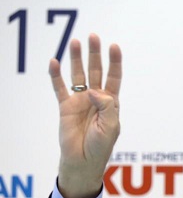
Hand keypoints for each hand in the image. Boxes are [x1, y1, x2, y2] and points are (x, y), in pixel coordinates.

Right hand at [49, 34, 121, 197]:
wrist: (83, 161)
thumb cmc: (101, 146)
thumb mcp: (111, 126)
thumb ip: (106, 107)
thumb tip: (94, 90)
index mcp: (111, 103)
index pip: (114, 78)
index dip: (114, 62)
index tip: (114, 46)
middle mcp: (96, 99)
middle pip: (96, 71)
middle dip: (95, 54)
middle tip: (93, 36)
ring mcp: (80, 101)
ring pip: (78, 75)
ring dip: (76, 59)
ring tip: (75, 41)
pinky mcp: (65, 107)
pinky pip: (60, 88)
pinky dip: (56, 75)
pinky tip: (54, 62)